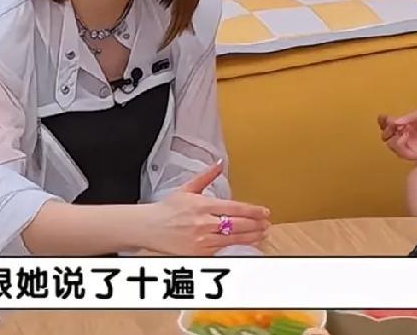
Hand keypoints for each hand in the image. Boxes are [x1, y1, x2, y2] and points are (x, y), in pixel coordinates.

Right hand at [141, 161, 270, 255]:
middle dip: (256, 225)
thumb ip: (206, 176)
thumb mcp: (187, 188)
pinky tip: (245, 244)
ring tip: (262, 234)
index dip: (252, 211)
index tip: (265, 212)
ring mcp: (201, 240)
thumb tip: (220, 163)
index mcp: (203, 205)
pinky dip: (235, 247)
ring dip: (251, 237)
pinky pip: (221, 251)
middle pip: (237, 225)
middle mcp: (204, 223)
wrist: (149, 228)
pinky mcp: (198, 254)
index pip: (234, 208)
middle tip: (267, 223)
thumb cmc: (168, 208)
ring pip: (232, 239)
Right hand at [377, 110, 416, 160]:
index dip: (384, 121)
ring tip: (400, 131)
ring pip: (391, 144)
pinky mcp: (415, 155)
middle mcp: (407, 136)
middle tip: (391, 125)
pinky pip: (401, 153)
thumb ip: (410, 117)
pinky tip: (403, 137)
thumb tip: (395, 122)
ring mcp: (411, 146)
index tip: (384, 117)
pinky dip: (398, 145)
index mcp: (409, 124)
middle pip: (387, 134)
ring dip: (391, 137)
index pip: (391, 123)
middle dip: (386, 129)